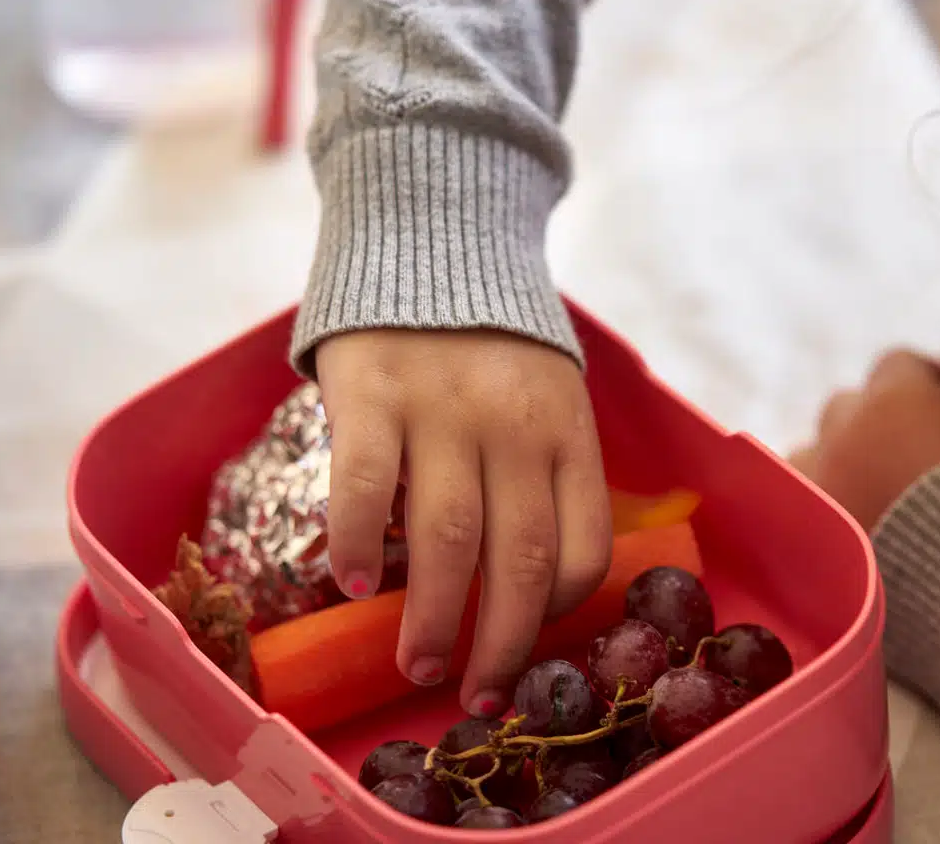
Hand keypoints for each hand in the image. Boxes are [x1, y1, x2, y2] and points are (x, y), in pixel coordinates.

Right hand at [315, 329, 610, 717]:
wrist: (433, 244)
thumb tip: (526, 586)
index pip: (584, 547)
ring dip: (435, 619)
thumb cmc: (494, 348)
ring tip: (421, 666)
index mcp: (569, 433)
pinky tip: (355, 585)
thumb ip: (544, 474)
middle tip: (476, 695)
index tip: (526, 650)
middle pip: (520, 560)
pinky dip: (362, 545)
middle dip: (501, 645)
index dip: (556, 616)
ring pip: (450, 539)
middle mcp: (516, 425)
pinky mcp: (375, 393)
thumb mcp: (548, 400)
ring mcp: (445, 409)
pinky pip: (367, 486)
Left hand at [789, 330, 939, 530]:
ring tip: (889, 493)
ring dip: (844, 457)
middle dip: (883, 416)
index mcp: (894, 398)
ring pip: (817, 450)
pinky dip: (823, 500)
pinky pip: (802, 501)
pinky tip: (861, 521)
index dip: (931, 382)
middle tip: (926, 457)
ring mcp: (822, 487)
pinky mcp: (815, 538)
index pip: (899, 365)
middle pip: (851, 405)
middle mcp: (844, 435)